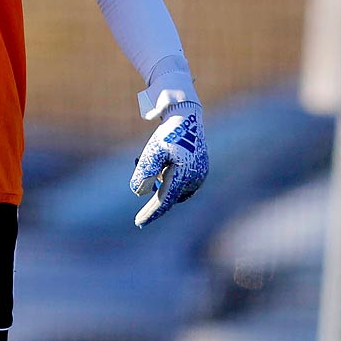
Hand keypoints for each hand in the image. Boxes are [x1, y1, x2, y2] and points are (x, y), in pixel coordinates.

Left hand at [130, 103, 207, 227]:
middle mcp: (195, 178)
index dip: (151, 213)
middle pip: (169, 197)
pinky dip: (170, 181)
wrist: (187, 117)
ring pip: (175, 190)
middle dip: (153, 200)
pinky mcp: (201, 171)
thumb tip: (139, 193)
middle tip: (139, 218)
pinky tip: (164, 168)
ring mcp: (200, 176)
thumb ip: (145, 170)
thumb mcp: (153, 150)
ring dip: (161, 185)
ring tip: (153, 163)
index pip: (164, 200)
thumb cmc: (168, 133)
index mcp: (184, 174)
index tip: (138, 223)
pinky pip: (182, 184)